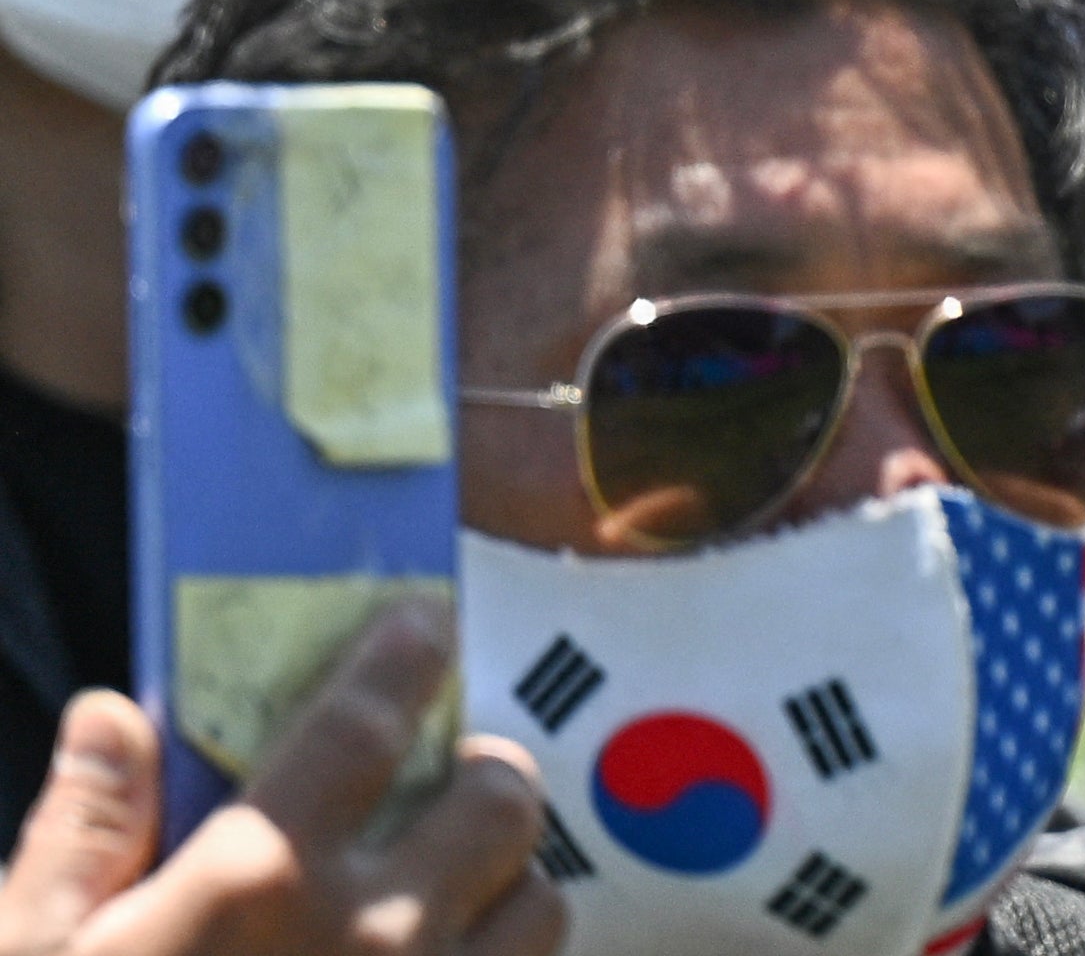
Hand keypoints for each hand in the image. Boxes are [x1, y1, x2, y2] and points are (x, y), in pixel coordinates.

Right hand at [0, 607, 557, 955]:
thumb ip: (80, 838)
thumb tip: (113, 716)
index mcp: (256, 881)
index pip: (365, 720)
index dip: (402, 657)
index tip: (422, 624)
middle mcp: (370, 935)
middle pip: (498, 800)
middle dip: (479, 777)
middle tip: (442, 786)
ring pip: (539, 904)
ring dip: (504, 886)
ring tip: (449, 894)